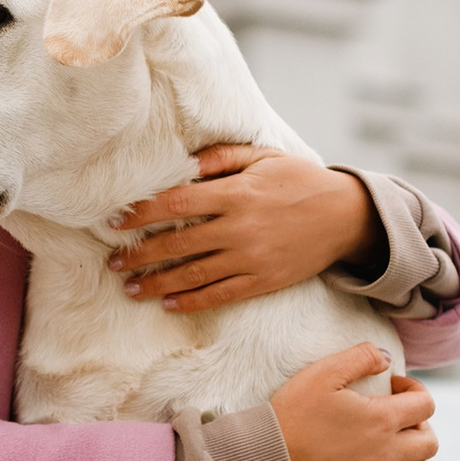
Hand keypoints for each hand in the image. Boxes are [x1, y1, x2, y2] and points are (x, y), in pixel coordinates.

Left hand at [108, 145, 382, 312]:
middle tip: (113, 262)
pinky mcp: (262, 280)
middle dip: (140, 254)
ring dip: (157, 283)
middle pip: (178, 244)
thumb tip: (182, 164)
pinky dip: (191, 301)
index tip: (115, 221)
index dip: (142, 213)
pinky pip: (220, 295)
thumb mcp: (264, 157)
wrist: (346, 216)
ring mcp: (251, 258)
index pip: (177, 203)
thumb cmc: (300, 180)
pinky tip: (167, 304)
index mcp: (237, 193)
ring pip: (194, 275)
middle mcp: (240, 228)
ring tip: (130, 288)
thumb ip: (222, 158)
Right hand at [269, 344, 436, 460]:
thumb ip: (360, 357)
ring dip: (415, 458)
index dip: (415, 391)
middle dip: (420, 424)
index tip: (393, 389)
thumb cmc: (292, 414)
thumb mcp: (322, 373)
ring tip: (394, 447)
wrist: (267, 460)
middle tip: (396, 418)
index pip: (426, 405)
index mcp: (382, 419)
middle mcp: (387, 453)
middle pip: (430, 442)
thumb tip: (386, 358)